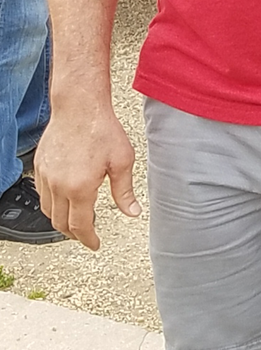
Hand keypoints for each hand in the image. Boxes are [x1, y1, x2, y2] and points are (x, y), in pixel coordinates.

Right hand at [34, 105, 139, 250]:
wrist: (79, 105)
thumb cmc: (101, 128)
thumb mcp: (122, 161)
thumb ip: (124, 191)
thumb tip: (132, 212)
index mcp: (79, 188)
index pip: (80, 226)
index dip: (88, 239)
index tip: (95, 244)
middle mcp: (58, 185)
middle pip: (61, 223)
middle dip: (74, 234)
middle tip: (86, 234)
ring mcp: (46, 176)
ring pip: (48, 210)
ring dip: (60, 220)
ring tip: (75, 219)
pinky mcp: (40, 165)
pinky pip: (41, 193)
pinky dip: (51, 203)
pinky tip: (63, 198)